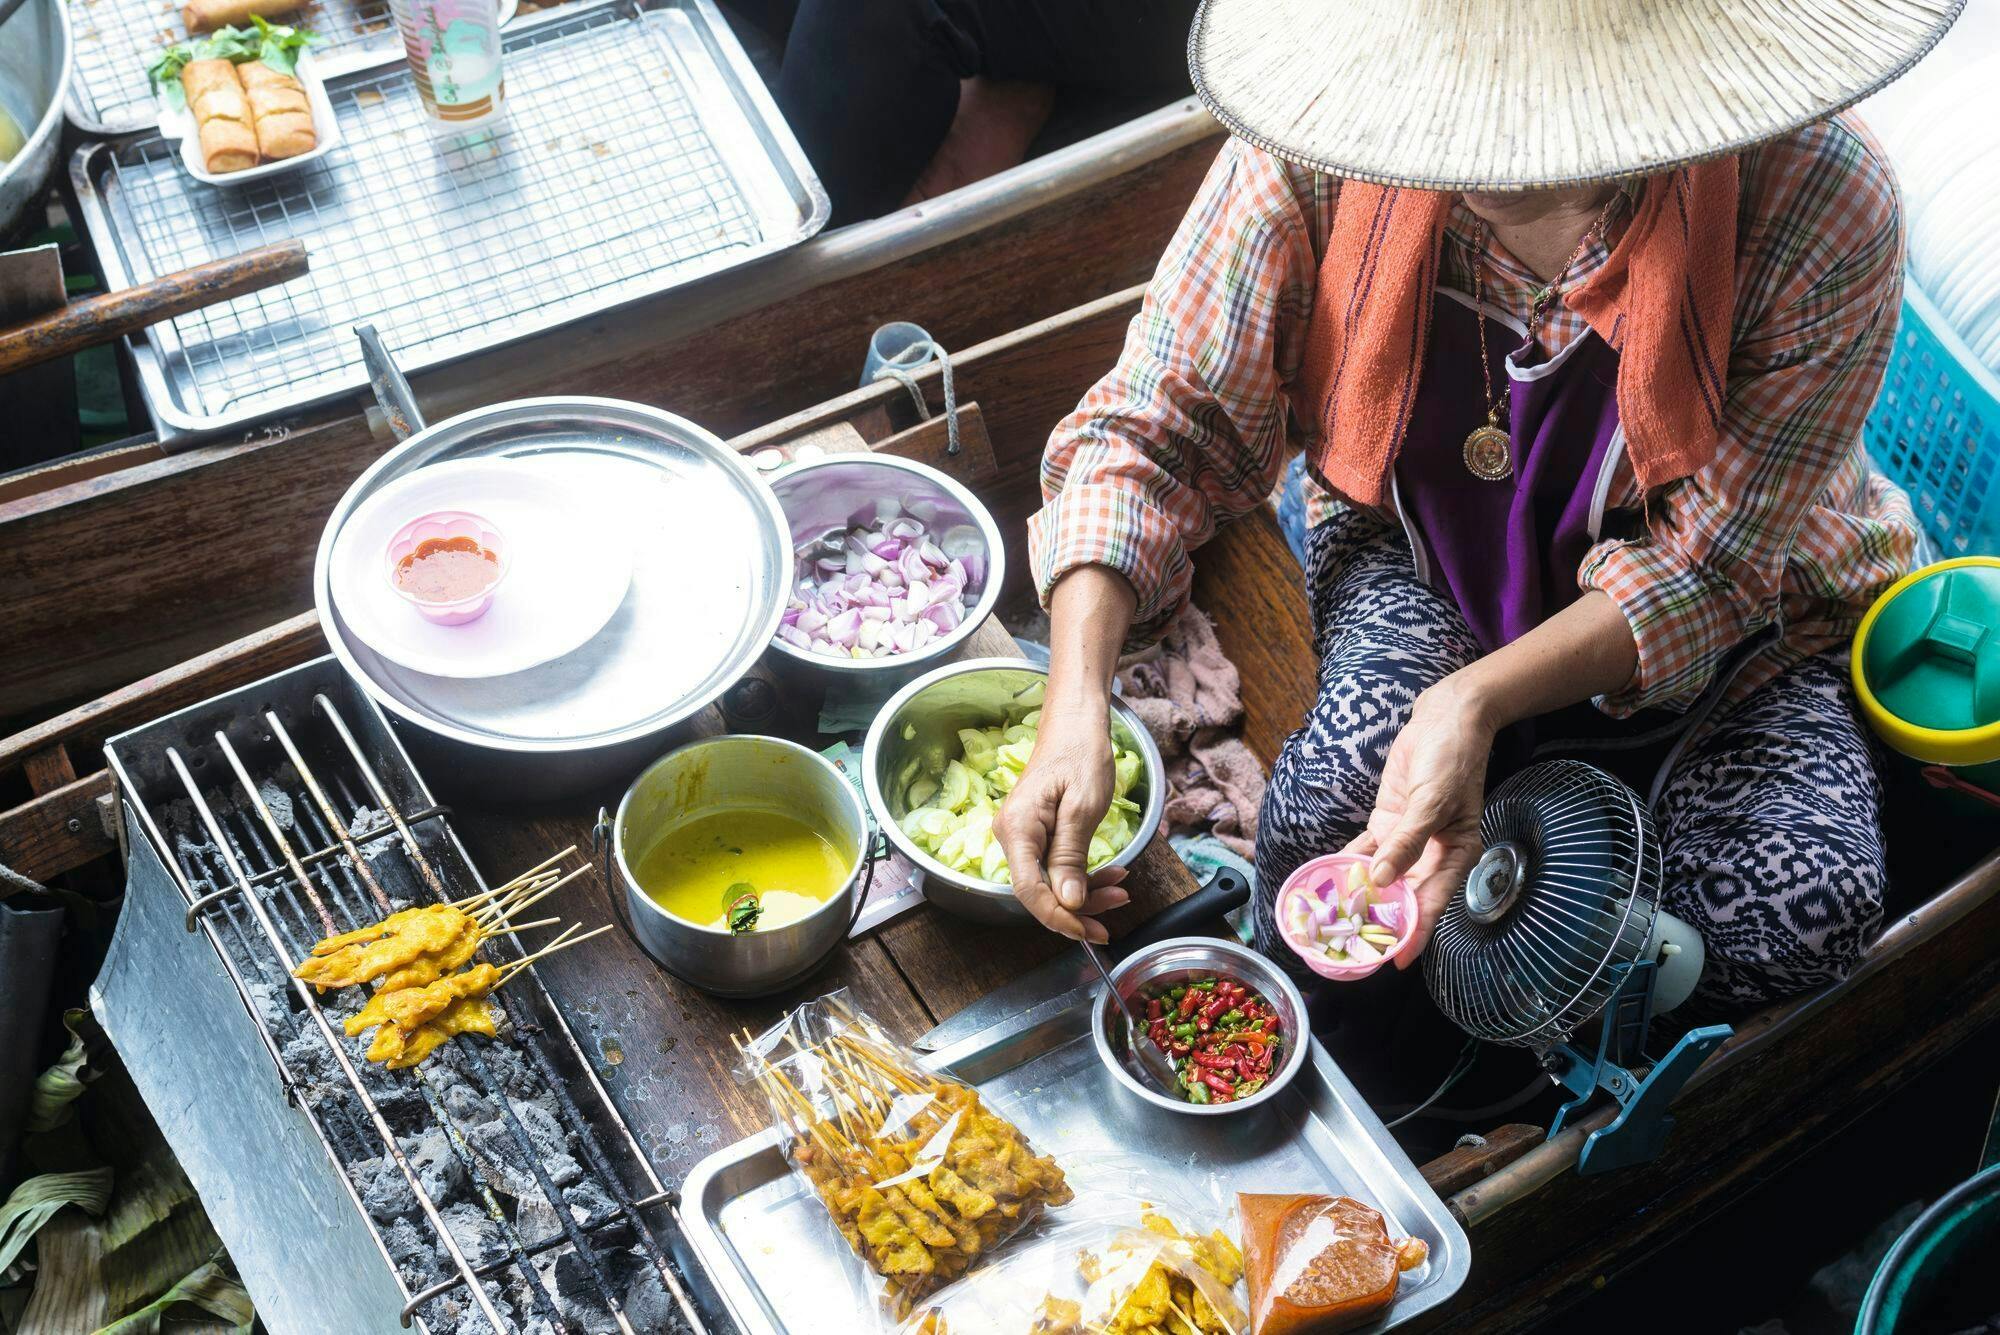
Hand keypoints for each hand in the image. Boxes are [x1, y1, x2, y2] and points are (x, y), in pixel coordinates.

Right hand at [994, 705, 1131, 941]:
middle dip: (1080, 906)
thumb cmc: (1080, 753)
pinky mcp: (1036, 834)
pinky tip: (1111, 872)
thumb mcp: (1083, 807)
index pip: (1030, 891)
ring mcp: (1022, 836)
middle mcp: (1011, 836)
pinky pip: (1055, 866)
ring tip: (1122, 886)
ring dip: (1086, 891)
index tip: (1091, 930)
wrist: (1075, 723)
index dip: (1060, 917)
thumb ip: (1071, 857)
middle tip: (1119, 904)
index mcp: (1017, 829)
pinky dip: (1082, 874)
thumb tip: (1068, 902)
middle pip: (1040, 891)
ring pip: (1050, 882)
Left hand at [1350, 676, 1494, 963]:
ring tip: (1336, 921)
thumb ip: (1406, 842)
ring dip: (1362, 894)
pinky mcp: (1389, 821)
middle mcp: (1432, 854)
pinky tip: (1331, 880)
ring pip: (1383, 876)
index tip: (1395, 962)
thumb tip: (1382, 879)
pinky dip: (1351, 864)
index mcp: (1456, 855)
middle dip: (1382, 919)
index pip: (1432, 903)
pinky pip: (1368, 850)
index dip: (1414, 933)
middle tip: (1354, 946)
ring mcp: (1408, 839)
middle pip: (1405, 896)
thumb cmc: (1452, 759)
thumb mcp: (1432, 801)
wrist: (1446, 718)